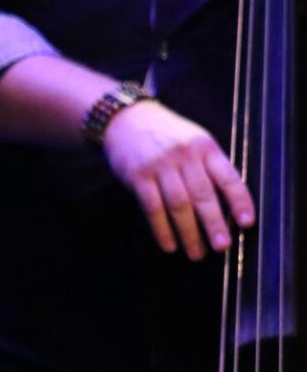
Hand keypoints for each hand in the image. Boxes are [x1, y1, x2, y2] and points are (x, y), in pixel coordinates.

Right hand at [102, 100, 254, 259]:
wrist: (126, 119)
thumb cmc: (165, 134)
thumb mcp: (194, 140)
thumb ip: (209, 165)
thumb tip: (226, 204)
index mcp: (204, 147)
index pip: (228, 177)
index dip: (239, 201)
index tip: (247, 223)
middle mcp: (184, 155)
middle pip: (203, 195)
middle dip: (214, 224)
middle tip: (221, 246)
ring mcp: (159, 166)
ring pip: (178, 204)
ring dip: (189, 232)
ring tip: (196, 253)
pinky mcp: (137, 176)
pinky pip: (152, 207)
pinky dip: (161, 229)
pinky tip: (169, 245)